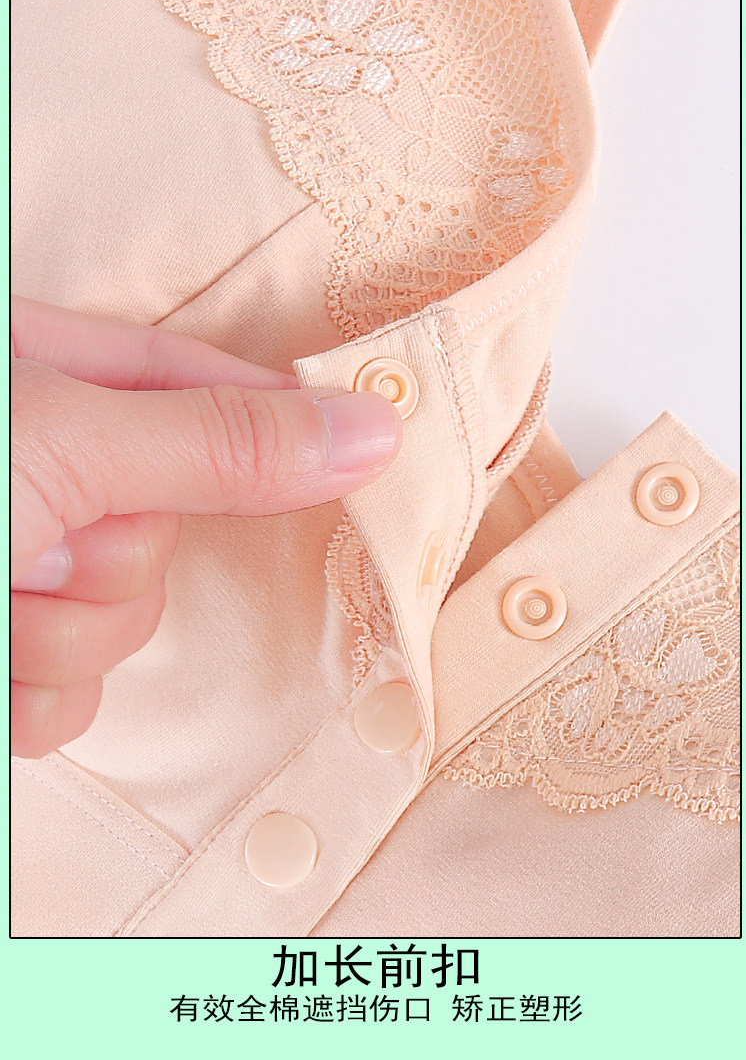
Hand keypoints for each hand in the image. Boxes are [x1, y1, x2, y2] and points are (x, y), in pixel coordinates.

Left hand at [11, 296, 400, 757]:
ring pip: (123, 630)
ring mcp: (21, 573)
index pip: (188, 381)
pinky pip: (71, 705)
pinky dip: (32, 697)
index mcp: (40, 379)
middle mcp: (37, 475)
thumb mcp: (64, 440)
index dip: (267, 416)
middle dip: (115, 559)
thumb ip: (216, 442)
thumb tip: (370, 429)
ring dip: (65, 631)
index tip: (359, 448)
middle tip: (41, 540)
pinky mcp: (6, 665)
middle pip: (166, 533)